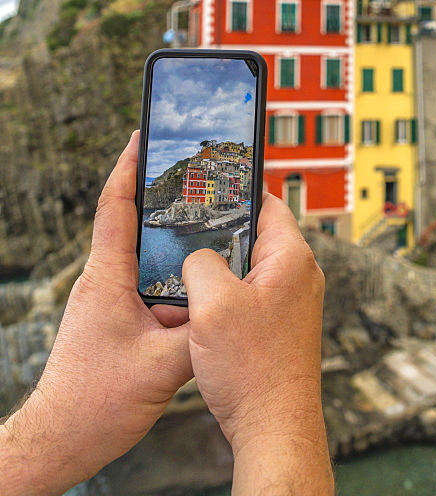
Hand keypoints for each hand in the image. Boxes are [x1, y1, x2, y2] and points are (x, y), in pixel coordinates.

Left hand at [0, 131, 192, 495]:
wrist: (61, 441)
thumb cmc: (94, 403)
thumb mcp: (161, 367)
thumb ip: (201, 333)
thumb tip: (232, 306)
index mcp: (107, 277)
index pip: (115, 207)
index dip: (129, 168)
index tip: (143, 135)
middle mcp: (106, 281)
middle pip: (135, 224)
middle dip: (163, 196)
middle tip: (196, 173)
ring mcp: (111, 301)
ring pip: (148, 259)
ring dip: (175, 244)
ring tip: (211, 228)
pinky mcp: (120, 321)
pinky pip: (152, 287)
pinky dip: (176, 279)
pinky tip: (203, 287)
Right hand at [182, 193, 333, 495]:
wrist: (274, 427)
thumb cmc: (254, 371)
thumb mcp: (212, 305)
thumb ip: (201, 264)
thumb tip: (197, 258)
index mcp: (291, 258)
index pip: (266, 203)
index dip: (236, 190)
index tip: (209, 182)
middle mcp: (299, 275)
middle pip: (255, 234)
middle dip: (221, 232)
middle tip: (188, 225)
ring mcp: (291, 301)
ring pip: (249, 266)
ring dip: (220, 267)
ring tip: (189, 268)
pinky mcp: (280, 324)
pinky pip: (250, 293)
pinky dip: (226, 293)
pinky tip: (200, 305)